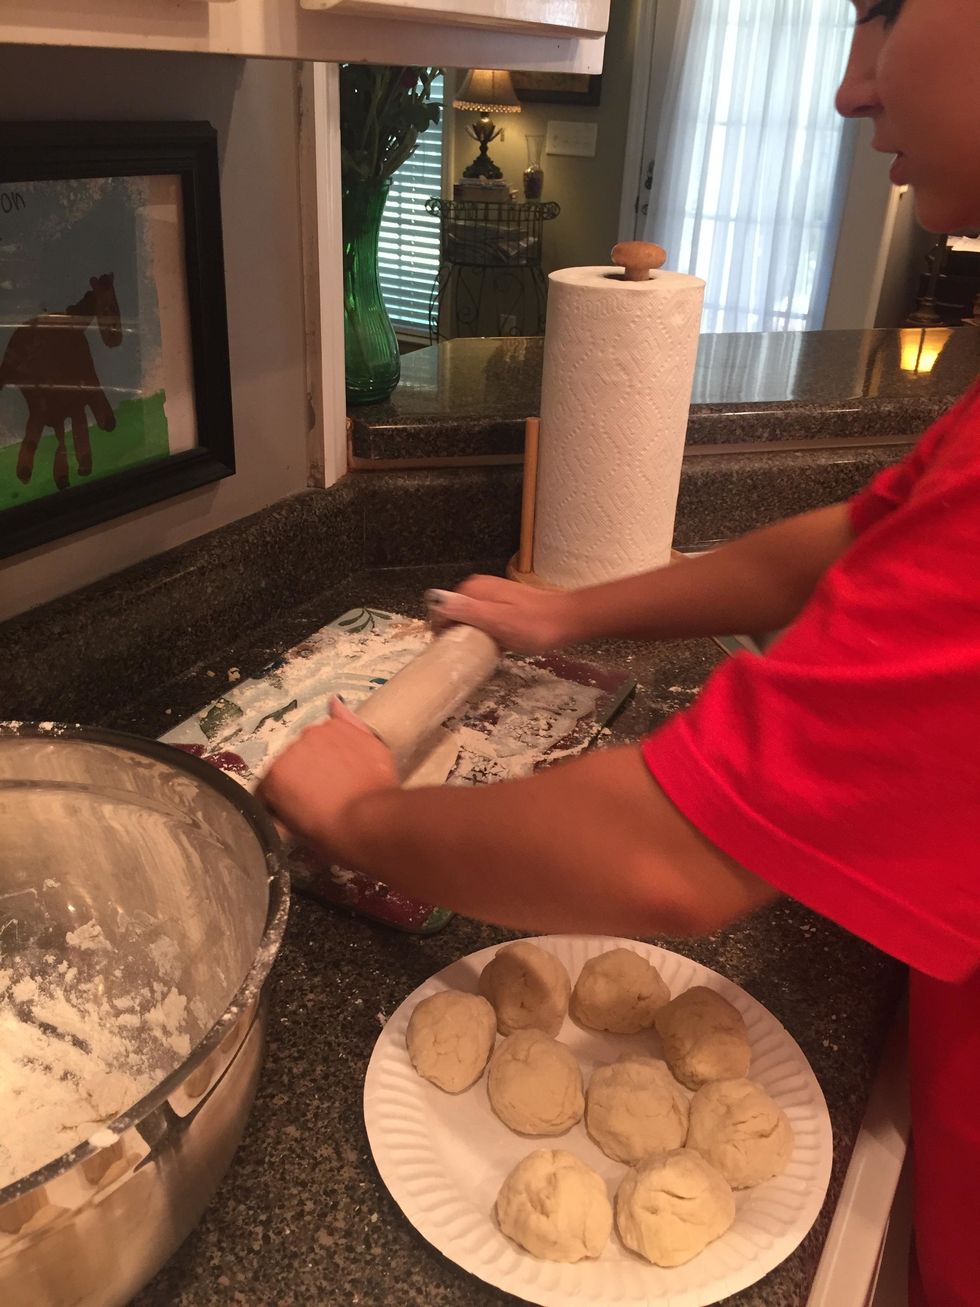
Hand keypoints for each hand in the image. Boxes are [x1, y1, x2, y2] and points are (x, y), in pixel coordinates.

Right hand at [257, 697, 398, 857]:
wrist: (372, 818)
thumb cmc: (333, 833)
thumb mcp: (297, 833)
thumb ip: (282, 813)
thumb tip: (279, 809)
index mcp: (274, 776)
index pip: (273, 782)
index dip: (287, 794)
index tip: (302, 805)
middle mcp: (290, 748)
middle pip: (295, 758)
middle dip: (306, 770)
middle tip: (326, 791)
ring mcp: (318, 733)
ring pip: (317, 740)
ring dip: (325, 752)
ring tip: (344, 774)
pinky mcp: (344, 726)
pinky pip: (339, 727)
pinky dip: (344, 738)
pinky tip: (354, 754)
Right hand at [426, 575, 574, 653]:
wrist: (566, 621)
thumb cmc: (535, 625)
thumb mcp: (498, 621)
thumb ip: (468, 611)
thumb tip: (437, 602)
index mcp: (474, 589)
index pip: (440, 608)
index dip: (440, 630)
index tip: (447, 650)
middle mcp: (479, 587)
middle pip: (452, 612)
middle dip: (454, 632)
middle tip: (464, 654)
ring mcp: (491, 595)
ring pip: (467, 617)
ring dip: (469, 634)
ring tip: (478, 651)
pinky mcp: (502, 604)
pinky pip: (482, 619)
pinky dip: (483, 632)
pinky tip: (492, 645)